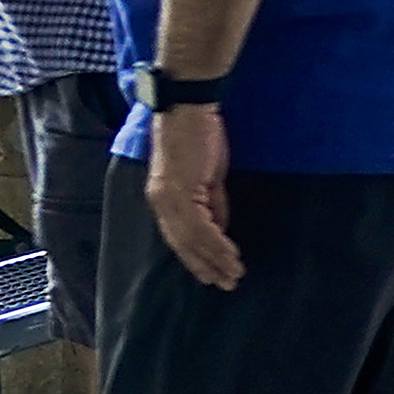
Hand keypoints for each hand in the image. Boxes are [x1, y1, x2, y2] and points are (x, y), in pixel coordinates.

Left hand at [146, 104, 243, 287]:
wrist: (188, 110)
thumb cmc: (199, 136)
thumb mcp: (208, 176)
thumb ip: (212, 203)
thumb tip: (220, 229)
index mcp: (164, 198)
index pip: (179, 237)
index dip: (197, 258)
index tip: (213, 274)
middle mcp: (161, 202)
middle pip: (183, 244)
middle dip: (205, 266)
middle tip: (226, 284)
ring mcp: (168, 199)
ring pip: (192, 240)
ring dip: (215, 259)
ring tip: (233, 274)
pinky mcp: (180, 192)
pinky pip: (200, 227)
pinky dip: (216, 243)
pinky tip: (230, 254)